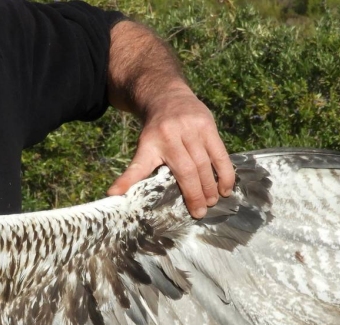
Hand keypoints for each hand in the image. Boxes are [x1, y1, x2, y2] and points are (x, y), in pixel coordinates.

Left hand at [107, 85, 234, 218]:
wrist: (168, 96)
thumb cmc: (157, 132)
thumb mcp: (144, 147)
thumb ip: (137, 171)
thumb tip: (117, 195)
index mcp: (150, 144)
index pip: (140, 166)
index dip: (127, 181)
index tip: (113, 194)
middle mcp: (170, 135)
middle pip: (186, 171)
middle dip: (194, 195)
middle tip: (199, 213)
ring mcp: (191, 129)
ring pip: (204, 164)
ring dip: (210, 186)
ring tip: (212, 202)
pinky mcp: (207, 125)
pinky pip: (220, 154)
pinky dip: (225, 173)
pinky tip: (226, 188)